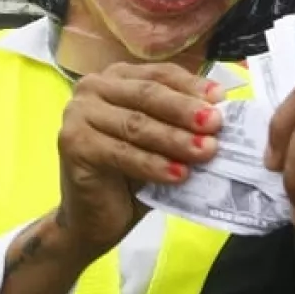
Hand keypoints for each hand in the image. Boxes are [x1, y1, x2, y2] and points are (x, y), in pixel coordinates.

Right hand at [55, 63, 224, 257]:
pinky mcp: (73, 143)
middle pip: (148, 95)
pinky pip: (121, 153)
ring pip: (137, 124)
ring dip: (175, 139)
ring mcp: (78, 113)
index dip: (191, 86)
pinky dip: (153, 164)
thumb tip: (221, 114)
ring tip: (205, 152)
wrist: (93, 219)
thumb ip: (181, 124)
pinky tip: (178, 174)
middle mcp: (93, 87)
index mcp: (117, 78)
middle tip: (216, 124)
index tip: (221, 99)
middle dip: (186, 111)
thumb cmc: (131, 176)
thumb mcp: (161, 142)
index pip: (160, 75)